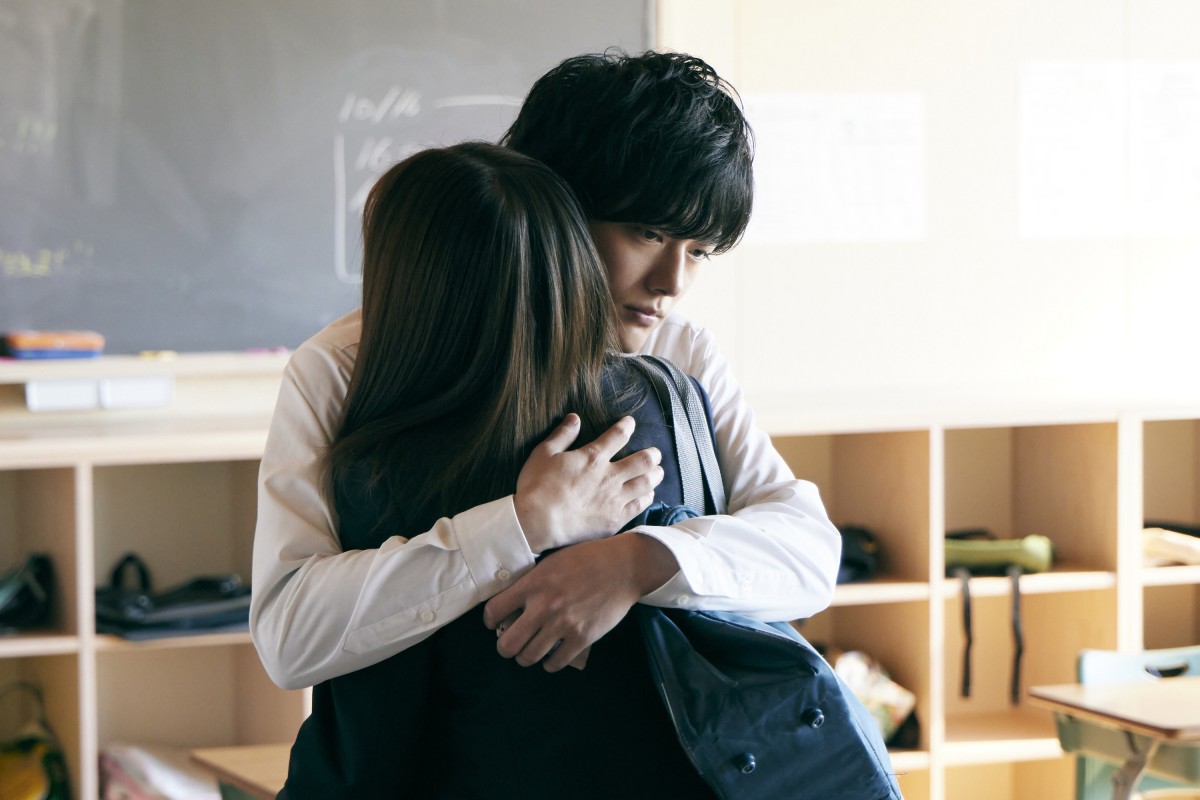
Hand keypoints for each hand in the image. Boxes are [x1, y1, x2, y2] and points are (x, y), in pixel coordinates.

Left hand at [483, 534, 678, 671]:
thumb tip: (512, 603)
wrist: (623, 567)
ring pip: (529, 657)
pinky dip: (549, 663)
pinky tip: (551, 656)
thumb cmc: (587, 559)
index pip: (494, 611)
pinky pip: (555, 663)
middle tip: (510, 644)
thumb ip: (531, 582)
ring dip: (526, 657)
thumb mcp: (552, 562)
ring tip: (530, 652)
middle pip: (507, 644)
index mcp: (533, 584)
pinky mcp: (582, 638)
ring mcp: (563, 625)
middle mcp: (544, 607)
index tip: (495, 622)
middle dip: (505, 647)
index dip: (490, 620)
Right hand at [513, 414, 662, 552]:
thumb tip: (575, 418)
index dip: (627, 426)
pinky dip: (647, 498)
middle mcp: (610, 476)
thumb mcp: (544, 453)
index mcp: (593, 457)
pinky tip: (648, 495)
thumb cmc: (537, 487)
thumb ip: (562, 435)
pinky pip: (640, 506)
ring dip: (655, 475)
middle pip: (643, 460)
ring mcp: (615, 499)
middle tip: (655, 453)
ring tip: (658, 472)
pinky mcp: (615, 519)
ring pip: (646, 483)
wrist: (538, 522)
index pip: (618, 435)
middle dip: (653, 454)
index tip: (631, 423)